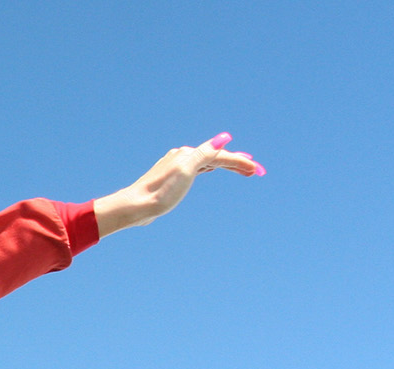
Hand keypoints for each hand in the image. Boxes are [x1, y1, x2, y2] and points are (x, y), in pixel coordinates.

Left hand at [93, 132, 264, 236]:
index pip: (221, 155)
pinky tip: (211, 169)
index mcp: (187, 154)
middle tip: (256, 171)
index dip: (240, 161)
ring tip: (242, 169)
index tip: (258, 170)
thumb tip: (224, 138)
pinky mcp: (171, 178)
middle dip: (237, 162)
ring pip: (208, 162)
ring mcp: (176, 166)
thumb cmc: (161, 192)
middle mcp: (182, 156)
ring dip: (226, 164)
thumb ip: (204, 154)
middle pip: (216, 156)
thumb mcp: (186, 171)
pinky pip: (198, 168)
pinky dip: (210, 167)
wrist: (136, 206)